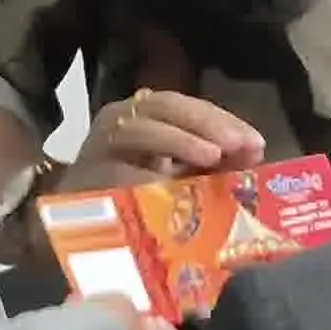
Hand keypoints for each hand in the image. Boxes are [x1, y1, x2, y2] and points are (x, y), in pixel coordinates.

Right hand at [66, 88, 264, 189]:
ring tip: (212, 156)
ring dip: (179, 140)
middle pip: (164, 106)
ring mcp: (100, 145)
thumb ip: (217, 163)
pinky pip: (117, 170)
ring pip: (139, 130)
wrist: (75, 225)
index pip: (185, 104)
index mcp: (145, 115)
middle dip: (204, 123)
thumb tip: (254, 152)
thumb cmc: (135, 195)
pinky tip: (171, 185)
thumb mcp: (181, 174)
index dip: (221, 118)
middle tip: (236, 144)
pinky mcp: (85, 175)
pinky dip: (146, 175)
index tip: (254, 141)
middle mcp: (120, 120)